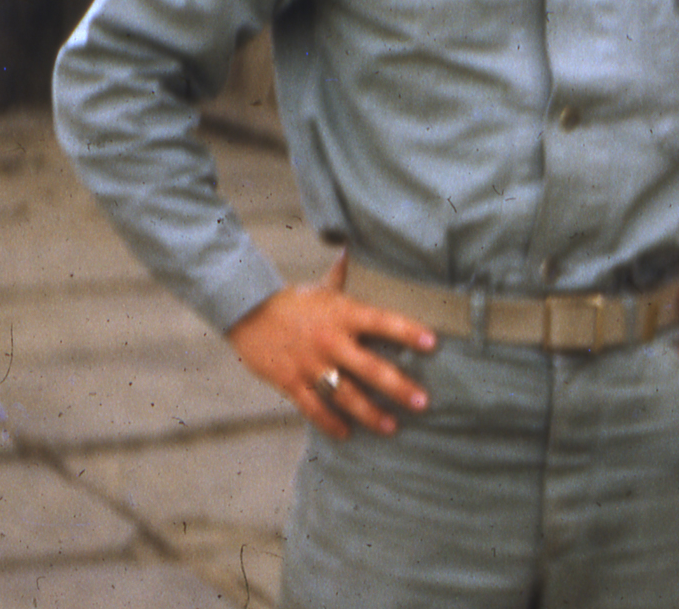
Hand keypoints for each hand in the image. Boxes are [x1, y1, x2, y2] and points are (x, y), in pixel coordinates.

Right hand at [226, 251, 439, 439]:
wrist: (246, 312)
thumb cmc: (294, 300)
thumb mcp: (324, 286)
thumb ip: (347, 273)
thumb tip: (358, 245)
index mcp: (343, 314)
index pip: (383, 322)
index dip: (408, 332)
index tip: (433, 343)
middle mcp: (330, 341)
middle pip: (370, 368)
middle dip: (398, 387)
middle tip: (423, 402)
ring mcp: (310, 364)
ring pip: (345, 395)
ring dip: (370, 414)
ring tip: (393, 427)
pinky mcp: (290, 382)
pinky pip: (314, 408)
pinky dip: (330, 423)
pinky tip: (347, 434)